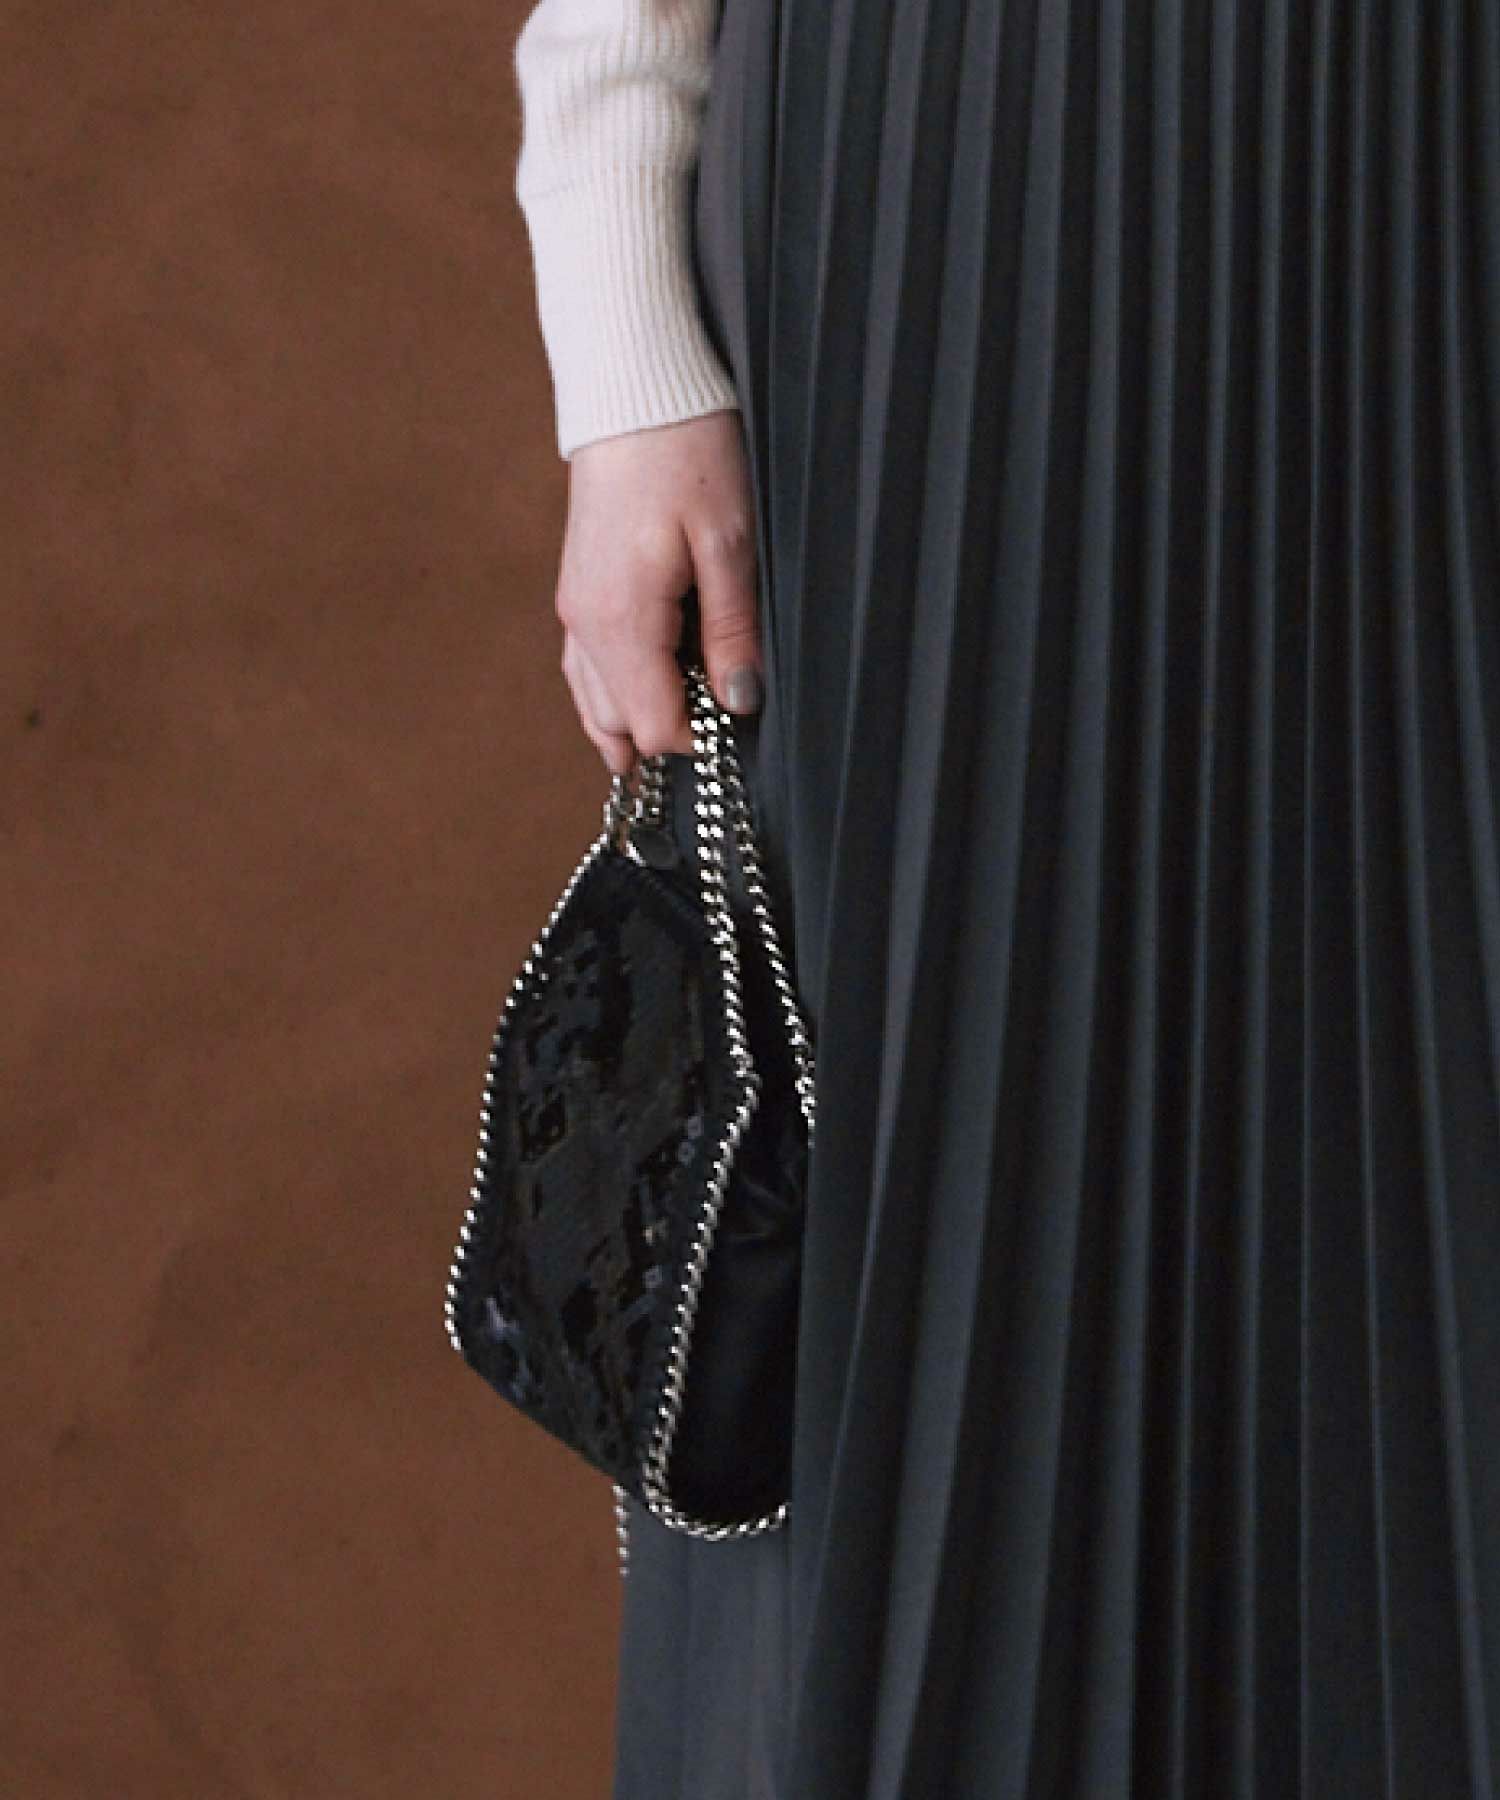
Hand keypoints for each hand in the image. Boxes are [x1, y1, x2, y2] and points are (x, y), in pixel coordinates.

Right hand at [555, 408, 764, 778]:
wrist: (632, 393)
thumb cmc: (687, 456)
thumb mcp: (730, 545)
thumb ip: (733, 633)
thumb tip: (738, 703)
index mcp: (621, 620)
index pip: (653, 726)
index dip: (699, 734)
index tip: (736, 708)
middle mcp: (584, 625)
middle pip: (619, 724)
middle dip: (670, 726)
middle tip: (719, 700)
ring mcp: (573, 611)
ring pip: (594, 703)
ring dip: (638, 715)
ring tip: (687, 709)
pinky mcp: (576, 593)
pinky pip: (586, 669)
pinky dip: (615, 690)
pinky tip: (647, 691)